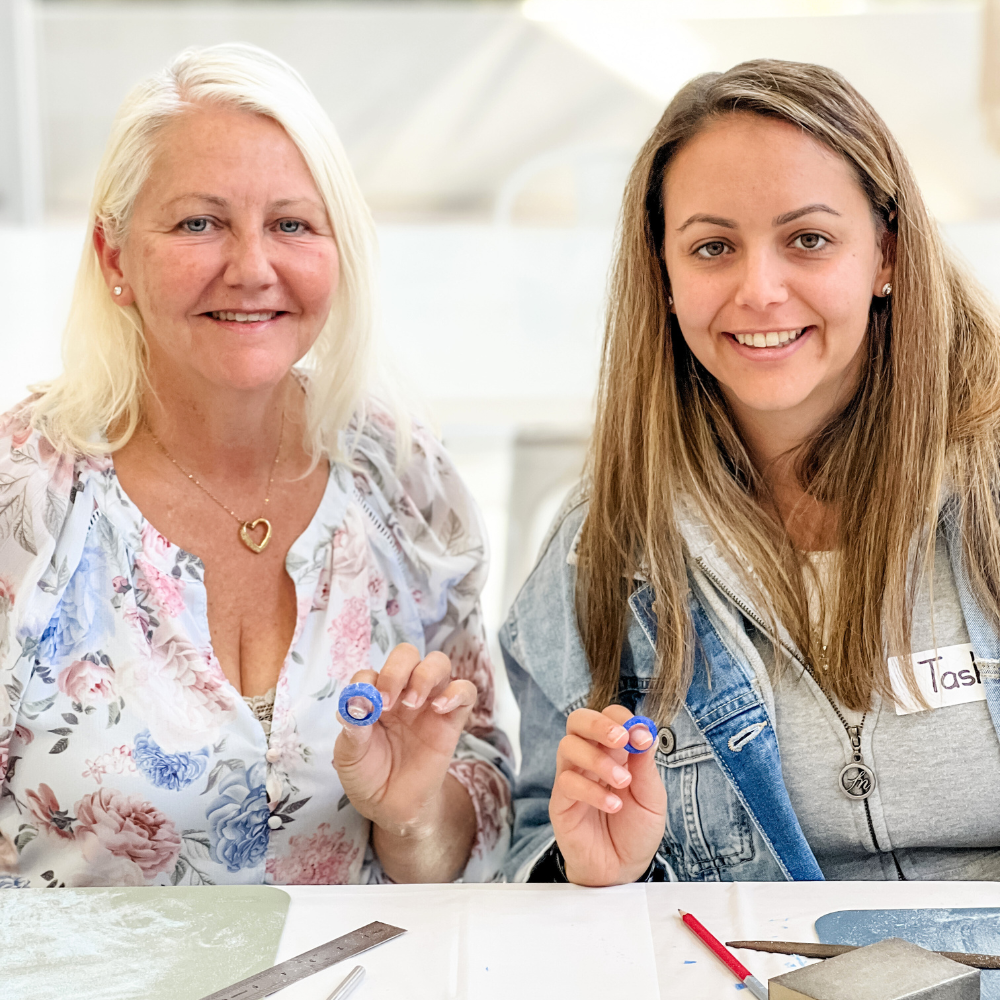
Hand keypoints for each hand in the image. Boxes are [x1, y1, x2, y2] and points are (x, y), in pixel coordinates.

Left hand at [332, 643, 476, 839]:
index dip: (366, 683)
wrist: (392, 807)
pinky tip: (439, 709)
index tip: (363, 709)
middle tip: (388, 702)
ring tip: (412, 703)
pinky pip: (466, 691)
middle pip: (407, 654)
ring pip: (438, 663)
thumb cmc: (368, 776)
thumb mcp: (349, 756)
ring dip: (424, 675)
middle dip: (396, 670)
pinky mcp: (452, 720)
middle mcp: (401, 692)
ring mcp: (429, 703)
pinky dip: (456, 692)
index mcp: (373, 696)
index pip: (370, 672)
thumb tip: (355, 703)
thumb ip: (353, 729)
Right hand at [550, 705, 665, 885]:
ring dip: (598, 760)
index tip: (642, 736)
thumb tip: (644, 732)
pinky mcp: (561, 801)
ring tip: (622, 783)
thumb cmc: (636, 831)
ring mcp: (572, 778)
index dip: (624, 719)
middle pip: (578, 721)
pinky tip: (613, 806)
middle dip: (599, 724)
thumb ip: (645, 766)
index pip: (609, 717)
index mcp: (614, 751)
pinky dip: (592, 790)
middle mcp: (589, 758)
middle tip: (620, 740)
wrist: (622, 871)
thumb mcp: (651, 798)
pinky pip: (567, 782)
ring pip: (568, 746)